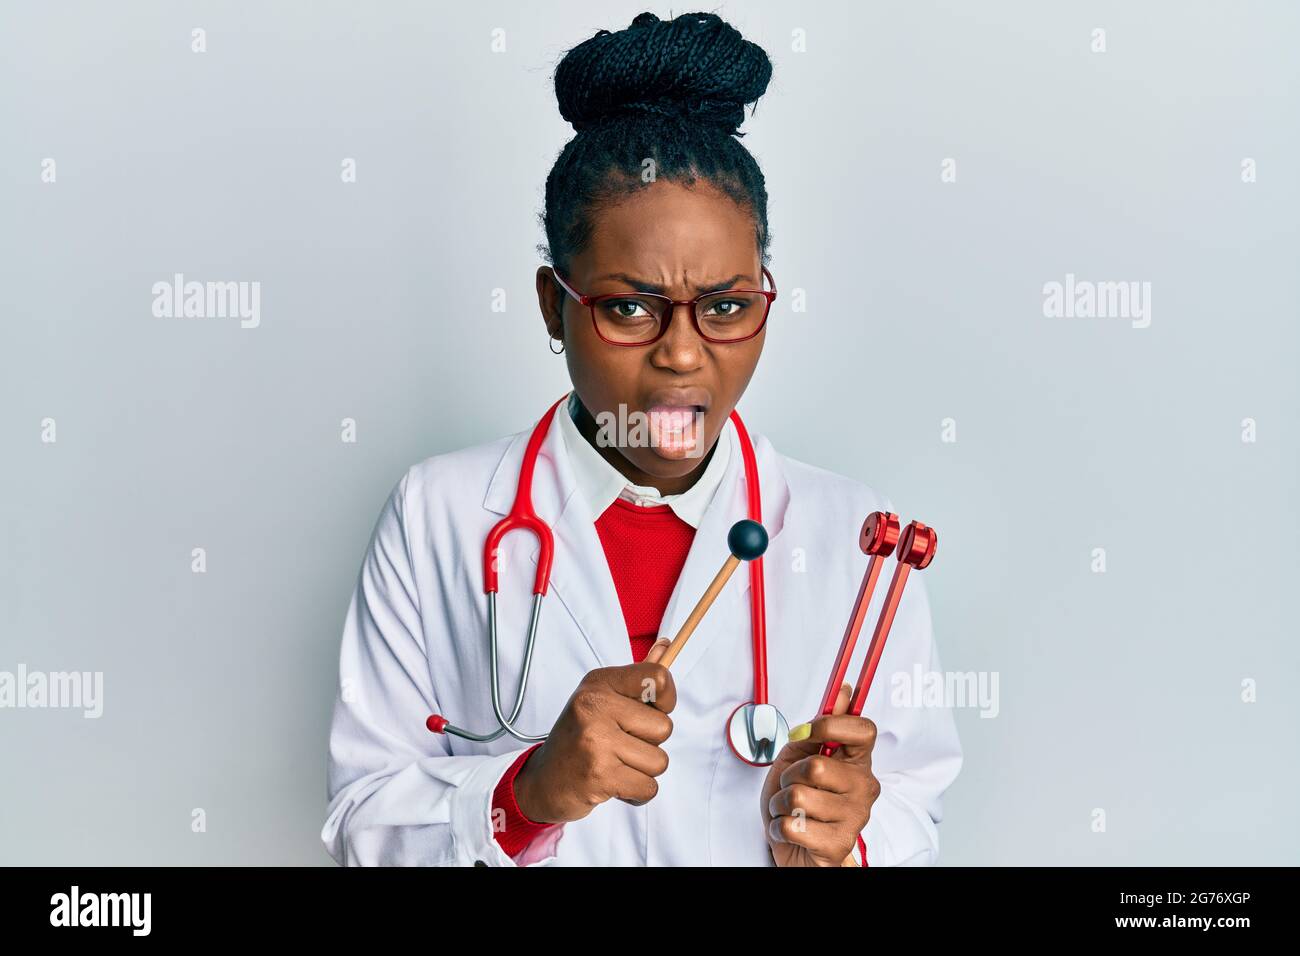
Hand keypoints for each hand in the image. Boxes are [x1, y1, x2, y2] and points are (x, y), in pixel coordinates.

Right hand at [514, 640, 675, 823]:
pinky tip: (614, 783)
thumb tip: (667, 645)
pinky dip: (637, 792)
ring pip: (659, 761)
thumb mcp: (602, 699)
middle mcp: (595, 706)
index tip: (652, 709)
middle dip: (650, 743)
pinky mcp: (599, 775)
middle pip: (664, 727)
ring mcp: (596, 740)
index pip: (657, 678)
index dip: (666, 699)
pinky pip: (649, 788)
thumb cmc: (581, 737)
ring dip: (643, 771)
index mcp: (599, 683)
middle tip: (620, 745)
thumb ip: (637, 677)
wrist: (543, 781)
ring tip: (616, 765)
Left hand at [760, 682, 880, 866]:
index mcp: (857, 762)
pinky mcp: (838, 845)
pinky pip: (792, 826)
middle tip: (792, 787)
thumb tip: (843, 691)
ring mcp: (855, 818)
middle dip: (789, 776)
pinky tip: (792, 831)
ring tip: (790, 811)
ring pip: (798, 796)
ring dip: (781, 804)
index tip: (807, 734)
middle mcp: (864, 788)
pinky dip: (780, 828)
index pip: (863, 730)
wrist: (793, 848)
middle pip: (816, 766)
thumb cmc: (797, 803)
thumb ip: (816, 730)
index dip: (830, 725)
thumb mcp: (798, 759)